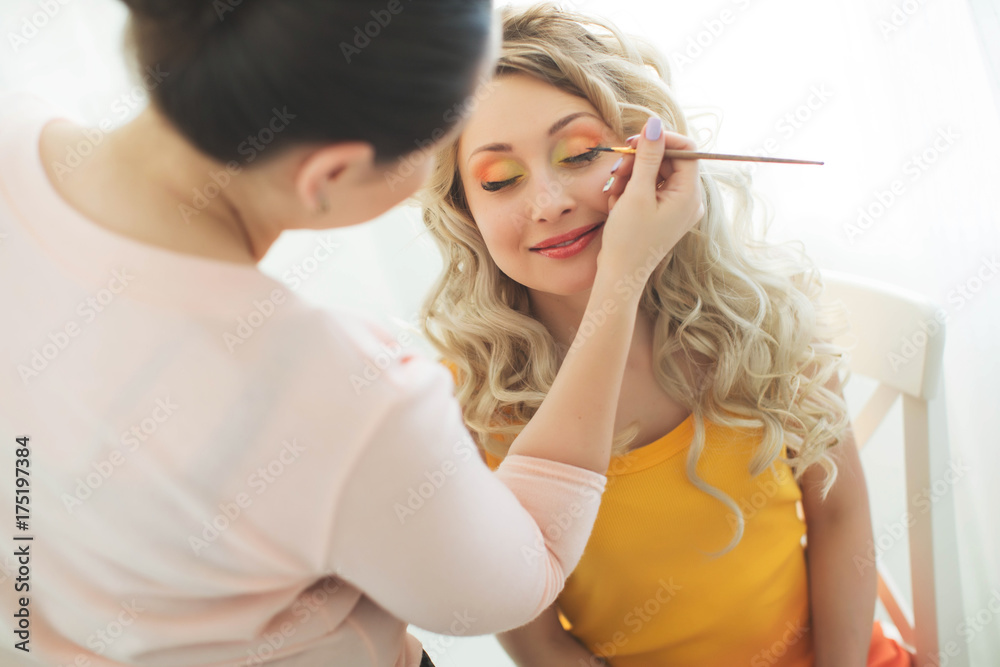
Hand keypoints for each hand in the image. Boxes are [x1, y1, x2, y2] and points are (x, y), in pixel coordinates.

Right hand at [595, 117, 705, 283]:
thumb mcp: (636, 193)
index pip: (686, 150)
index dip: (661, 140)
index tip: (635, 142)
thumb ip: (647, 156)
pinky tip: (618, 202)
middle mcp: (688, 200)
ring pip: (655, 174)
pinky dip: (632, 190)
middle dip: (640, 161)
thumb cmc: (629, 238)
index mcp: (689, 194)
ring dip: (632, 176)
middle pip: (668, 161)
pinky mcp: (662, 214)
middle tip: (617, 169)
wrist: (620, 275)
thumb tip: (655, 124)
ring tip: (614, 192)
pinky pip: (650, 190)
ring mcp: (676, 208)